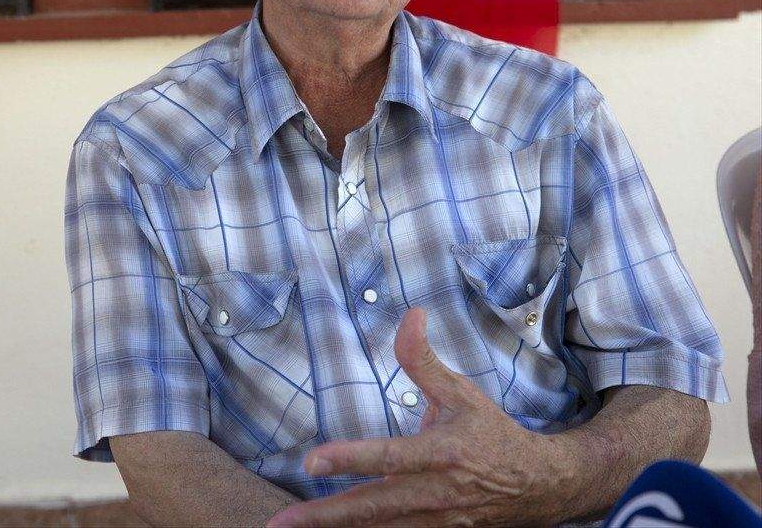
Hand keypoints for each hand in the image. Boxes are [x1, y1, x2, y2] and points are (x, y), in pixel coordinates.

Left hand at [265, 307, 575, 526]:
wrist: (539, 486)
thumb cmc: (491, 433)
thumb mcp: (460, 392)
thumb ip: (424, 360)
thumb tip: (410, 315)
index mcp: (442, 453)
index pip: (388, 458)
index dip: (350, 459)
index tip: (311, 462)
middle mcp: (437, 493)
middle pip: (373, 508)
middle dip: (326, 516)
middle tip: (283, 522)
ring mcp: (437, 522)